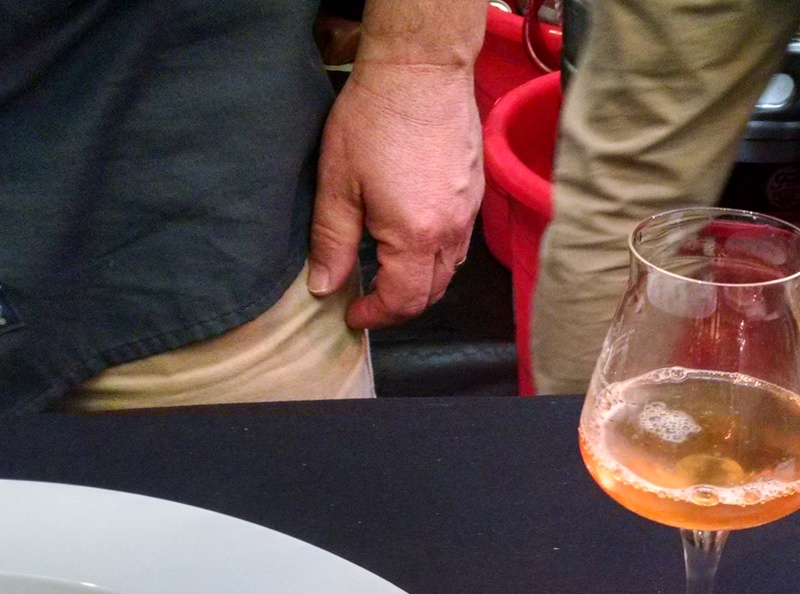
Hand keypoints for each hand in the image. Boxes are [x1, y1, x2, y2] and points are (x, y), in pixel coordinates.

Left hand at [307, 62, 482, 329]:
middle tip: (367, 299)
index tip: (351, 313)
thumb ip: (332, 242)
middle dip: (399, 306)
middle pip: (432, 293)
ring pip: (450, 269)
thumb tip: (324, 287)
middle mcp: (450, 232)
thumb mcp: (338, 184)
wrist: (420, 71)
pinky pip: (460, 241)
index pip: (403, 301)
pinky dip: (437, 255)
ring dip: (421, 282)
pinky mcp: (475, 193)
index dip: (376, 315)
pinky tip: (414, 238)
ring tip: (389, 272)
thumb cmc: (374, 120)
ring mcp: (468, 212)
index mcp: (415, 237)